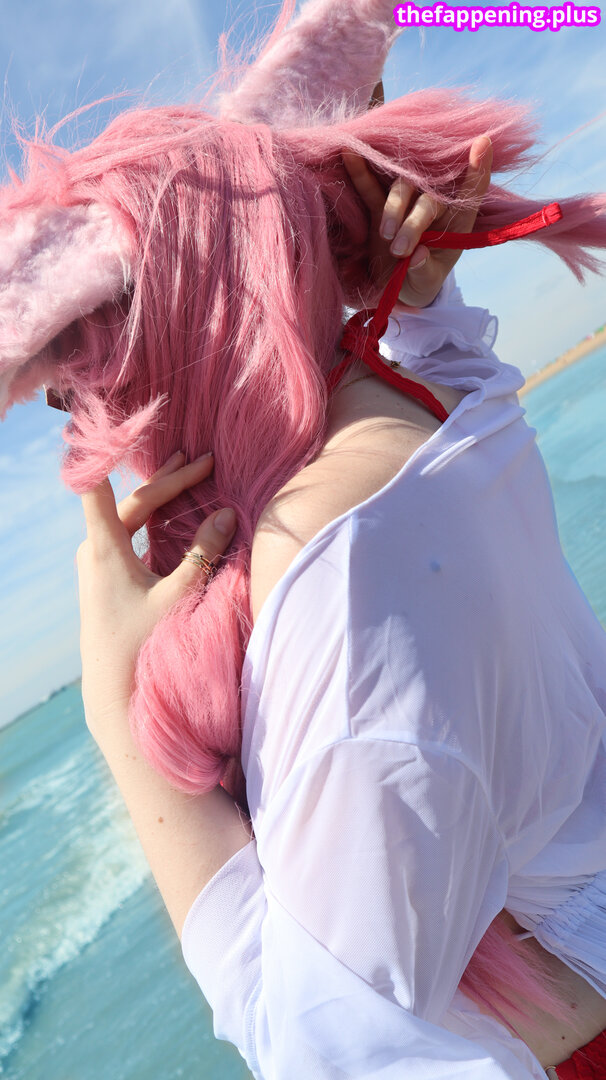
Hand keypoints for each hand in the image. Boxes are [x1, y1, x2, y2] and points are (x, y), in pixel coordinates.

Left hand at [77, 451, 236, 734]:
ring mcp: (97, 564)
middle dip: (169, 479)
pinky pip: (128, 531)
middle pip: (131, 501)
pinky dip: (154, 516)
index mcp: (104, 548)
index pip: (97, 486)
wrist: (111, 690)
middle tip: (202, 459)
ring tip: (187, 471)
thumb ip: (203, 554)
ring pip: (129, 515)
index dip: (108, 452)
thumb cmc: (144, 644)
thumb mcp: (179, 597)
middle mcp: (94, 550)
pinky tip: (174, 513)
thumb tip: (228, 513)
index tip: (120, 423)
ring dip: (161, 495)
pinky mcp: (105, 577)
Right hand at [342, 135, 492, 309]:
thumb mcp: (426, 284)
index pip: (472, 192)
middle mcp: (434, 205)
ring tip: (386, 237)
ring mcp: (406, 202)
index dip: (478, 168)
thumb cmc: (420, 283)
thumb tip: (418, 256)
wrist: (395, 287)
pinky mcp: (380, 206)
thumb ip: (424, 271)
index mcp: (456, 222)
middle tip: (400, 252)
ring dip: (393, 208)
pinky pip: (371, 186)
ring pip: (402, 188)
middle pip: (428, 197)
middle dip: (414, 222)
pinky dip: (361, 171)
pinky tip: (350, 153)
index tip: (481, 144)